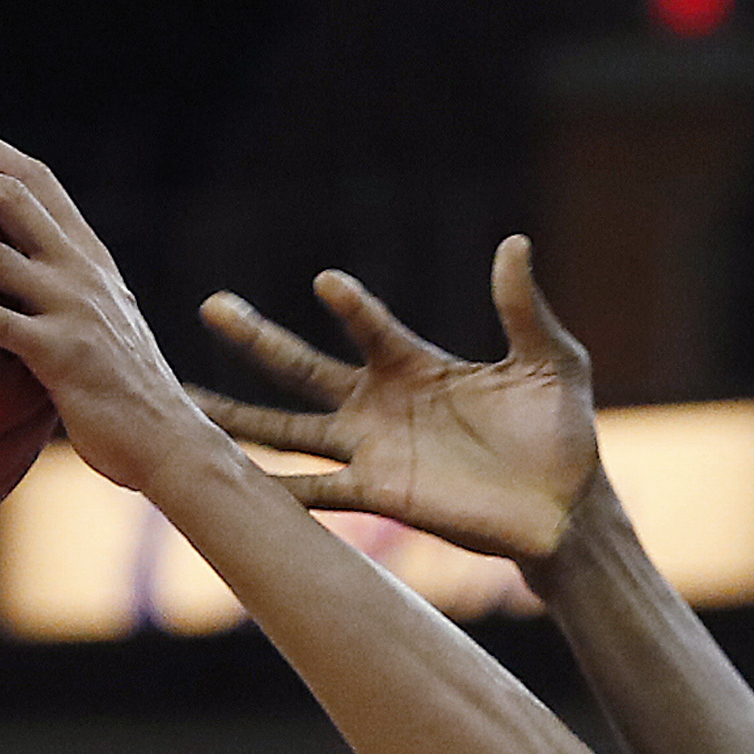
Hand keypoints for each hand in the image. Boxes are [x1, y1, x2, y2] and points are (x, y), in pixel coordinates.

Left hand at [0, 124, 213, 490]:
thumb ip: (60, 301)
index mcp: (90, 257)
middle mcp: (82, 271)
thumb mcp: (101, 329)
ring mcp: (74, 310)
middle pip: (11, 197)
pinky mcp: (64, 355)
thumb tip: (2, 299)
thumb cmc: (125, 397)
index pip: (38, 181)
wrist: (169, 443)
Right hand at [195, 236, 601, 567]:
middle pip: (304, 368)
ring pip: (291, 429)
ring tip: (186, 397)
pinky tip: (234, 487)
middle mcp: (381, 405)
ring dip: (240, 415)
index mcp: (416, 365)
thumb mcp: (550, 360)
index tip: (328, 287)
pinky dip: (276, 494)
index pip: (370, 327)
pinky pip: (316, 495)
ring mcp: (374, 453)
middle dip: (259, 340)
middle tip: (212, 305)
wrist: (567, 510)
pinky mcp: (380, 498)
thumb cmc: (560, 432)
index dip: (351, 308)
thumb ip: (522, 308)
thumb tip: (514, 244)